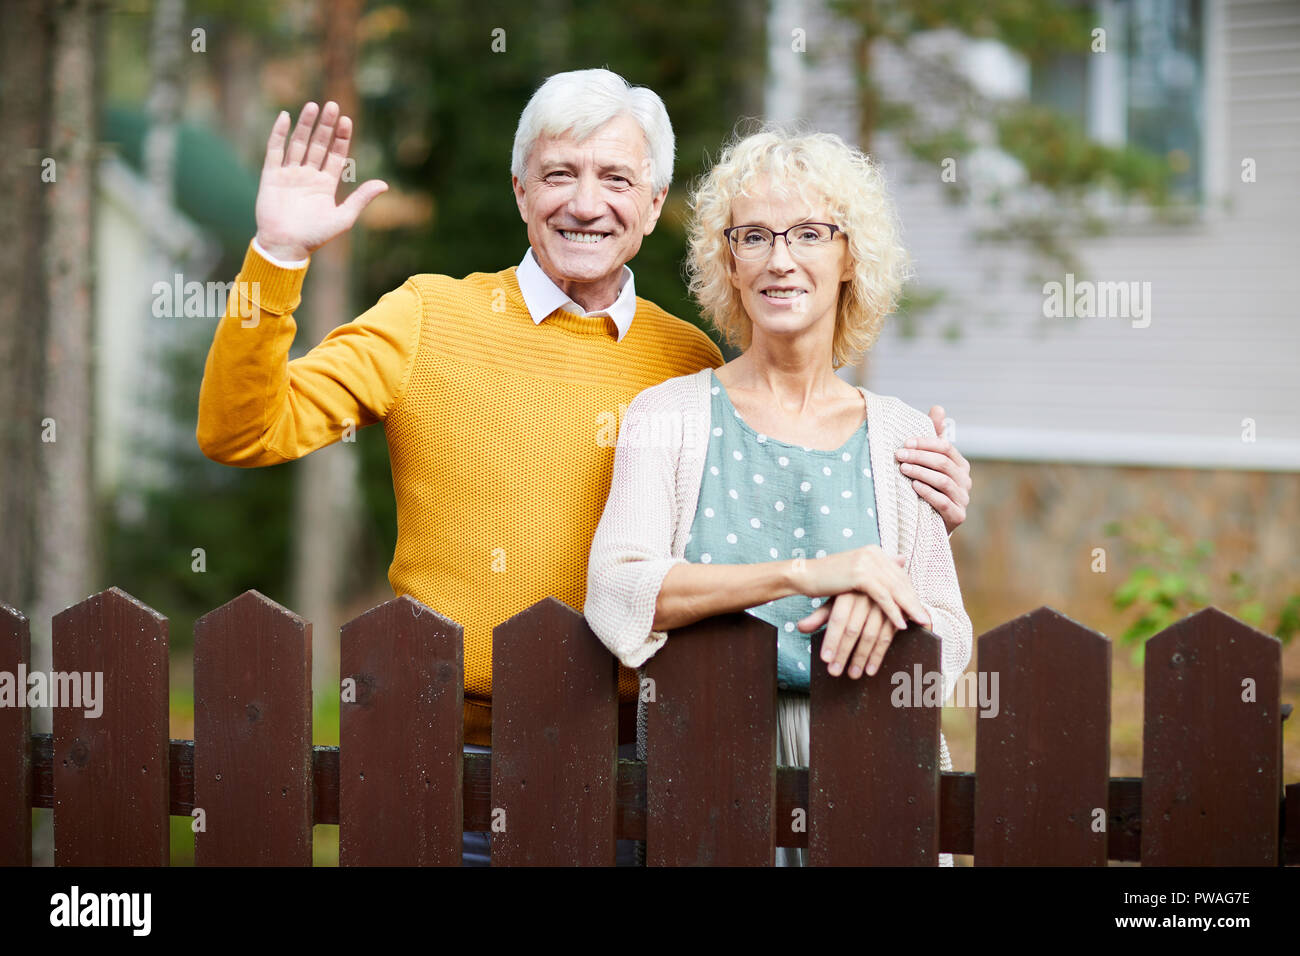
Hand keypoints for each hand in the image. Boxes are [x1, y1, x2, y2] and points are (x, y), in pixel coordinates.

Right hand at [254, 101, 388, 260]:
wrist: (285, 246)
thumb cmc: (315, 236)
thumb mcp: (343, 217)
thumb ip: (361, 198)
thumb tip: (385, 184)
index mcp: (325, 185)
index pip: (335, 155)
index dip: (341, 138)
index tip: (346, 120)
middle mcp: (308, 176)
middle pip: (318, 145)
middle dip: (325, 126)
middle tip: (332, 105)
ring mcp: (289, 174)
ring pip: (299, 143)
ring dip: (306, 125)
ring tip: (314, 106)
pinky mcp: (271, 176)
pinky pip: (275, 150)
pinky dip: (279, 134)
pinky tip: (285, 117)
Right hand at [790, 546, 930, 631]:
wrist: (804, 575)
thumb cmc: (827, 578)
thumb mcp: (857, 571)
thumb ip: (880, 568)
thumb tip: (902, 558)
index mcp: (874, 552)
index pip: (899, 575)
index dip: (911, 594)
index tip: (921, 610)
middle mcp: (874, 554)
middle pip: (900, 581)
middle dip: (915, 602)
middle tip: (927, 620)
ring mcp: (868, 562)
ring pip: (895, 589)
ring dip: (909, 608)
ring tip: (920, 623)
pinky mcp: (860, 574)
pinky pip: (882, 596)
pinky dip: (893, 611)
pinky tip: (901, 625)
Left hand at [797, 591, 897, 678]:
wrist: (887, 576)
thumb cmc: (855, 593)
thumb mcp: (837, 600)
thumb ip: (820, 615)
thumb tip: (800, 627)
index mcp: (848, 593)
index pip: (837, 619)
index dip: (831, 640)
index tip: (825, 659)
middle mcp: (865, 598)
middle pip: (852, 630)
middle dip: (843, 653)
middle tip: (835, 672)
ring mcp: (883, 605)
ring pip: (870, 635)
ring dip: (861, 657)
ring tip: (853, 674)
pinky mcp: (897, 614)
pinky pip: (887, 637)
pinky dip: (878, 655)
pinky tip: (870, 669)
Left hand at [895, 404, 970, 534]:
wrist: (931, 523)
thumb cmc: (929, 488)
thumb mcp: (930, 462)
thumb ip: (934, 436)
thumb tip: (938, 408)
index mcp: (960, 465)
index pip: (946, 447)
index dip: (926, 443)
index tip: (905, 441)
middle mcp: (965, 481)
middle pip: (943, 463)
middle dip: (919, 457)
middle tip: (899, 455)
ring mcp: (963, 499)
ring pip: (943, 481)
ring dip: (921, 472)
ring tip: (903, 469)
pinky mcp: (957, 516)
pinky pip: (943, 501)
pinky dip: (927, 492)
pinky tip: (913, 486)